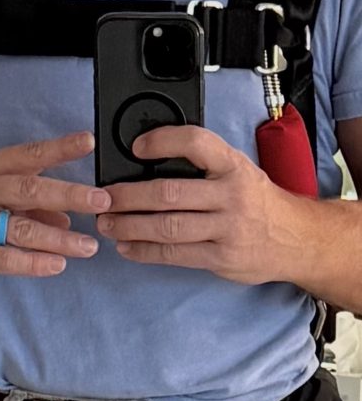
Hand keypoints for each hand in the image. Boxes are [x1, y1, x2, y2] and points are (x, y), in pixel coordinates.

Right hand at [0, 130, 110, 285]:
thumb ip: (30, 202)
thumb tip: (69, 214)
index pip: (27, 154)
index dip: (58, 148)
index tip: (88, 141)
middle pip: (27, 188)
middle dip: (68, 193)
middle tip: (101, 201)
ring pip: (19, 228)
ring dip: (58, 237)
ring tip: (88, 246)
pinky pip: (2, 258)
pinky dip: (32, 262)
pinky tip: (56, 264)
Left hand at [96, 125, 299, 284]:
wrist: (297, 239)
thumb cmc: (257, 199)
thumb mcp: (238, 168)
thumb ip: (203, 164)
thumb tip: (151, 160)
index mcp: (233, 165)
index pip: (196, 143)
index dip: (163, 142)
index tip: (137, 147)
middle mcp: (231, 195)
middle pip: (170, 193)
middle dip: (129, 196)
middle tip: (103, 197)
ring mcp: (227, 229)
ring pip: (169, 227)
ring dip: (130, 225)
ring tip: (107, 223)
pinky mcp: (221, 259)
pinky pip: (176, 255)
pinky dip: (146, 251)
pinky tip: (127, 246)